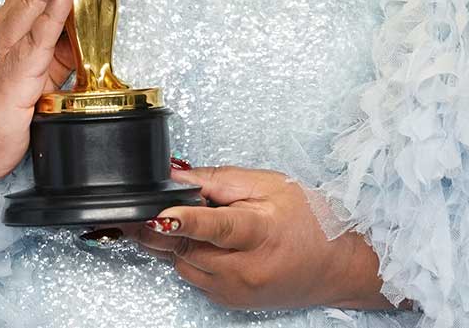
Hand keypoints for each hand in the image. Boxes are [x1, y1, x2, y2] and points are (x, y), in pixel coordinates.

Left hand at [130, 165, 395, 311]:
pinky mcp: (229, 301)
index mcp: (259, 233)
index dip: (187, 219)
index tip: (161, 214)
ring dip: (171, 242)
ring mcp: (236, 290)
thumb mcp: (268, 185)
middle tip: (139, 207)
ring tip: (170, 218)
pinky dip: (186, 256)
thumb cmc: (309, 219)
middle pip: (188, 248)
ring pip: (183, 264)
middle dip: (160, 227)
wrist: (337, 266)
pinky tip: (195, 239)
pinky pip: (193, 277)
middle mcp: (245, 270)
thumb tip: (177, 176)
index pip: (218, 227)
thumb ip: (219, 180)